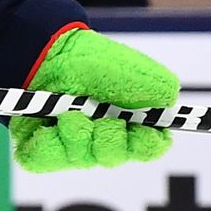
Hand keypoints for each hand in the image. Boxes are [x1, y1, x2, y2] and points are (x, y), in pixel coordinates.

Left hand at [11, 28, 177, 171]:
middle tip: (100, 119)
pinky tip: (49, 127)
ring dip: (77, 136)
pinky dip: (47, 145)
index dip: (146, 144)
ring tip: (68, 114)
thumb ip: (159, 90)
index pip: (148, 147)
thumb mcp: (134, 70)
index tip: (140, 130)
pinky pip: (43, 160)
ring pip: (80, 159)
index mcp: (129, 124)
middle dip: (108, 138)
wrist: (48, 50)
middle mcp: (101, 140)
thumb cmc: (94, 61)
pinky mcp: (40, 148)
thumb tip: (170, 108)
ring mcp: (71, 146)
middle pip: (113, 157)